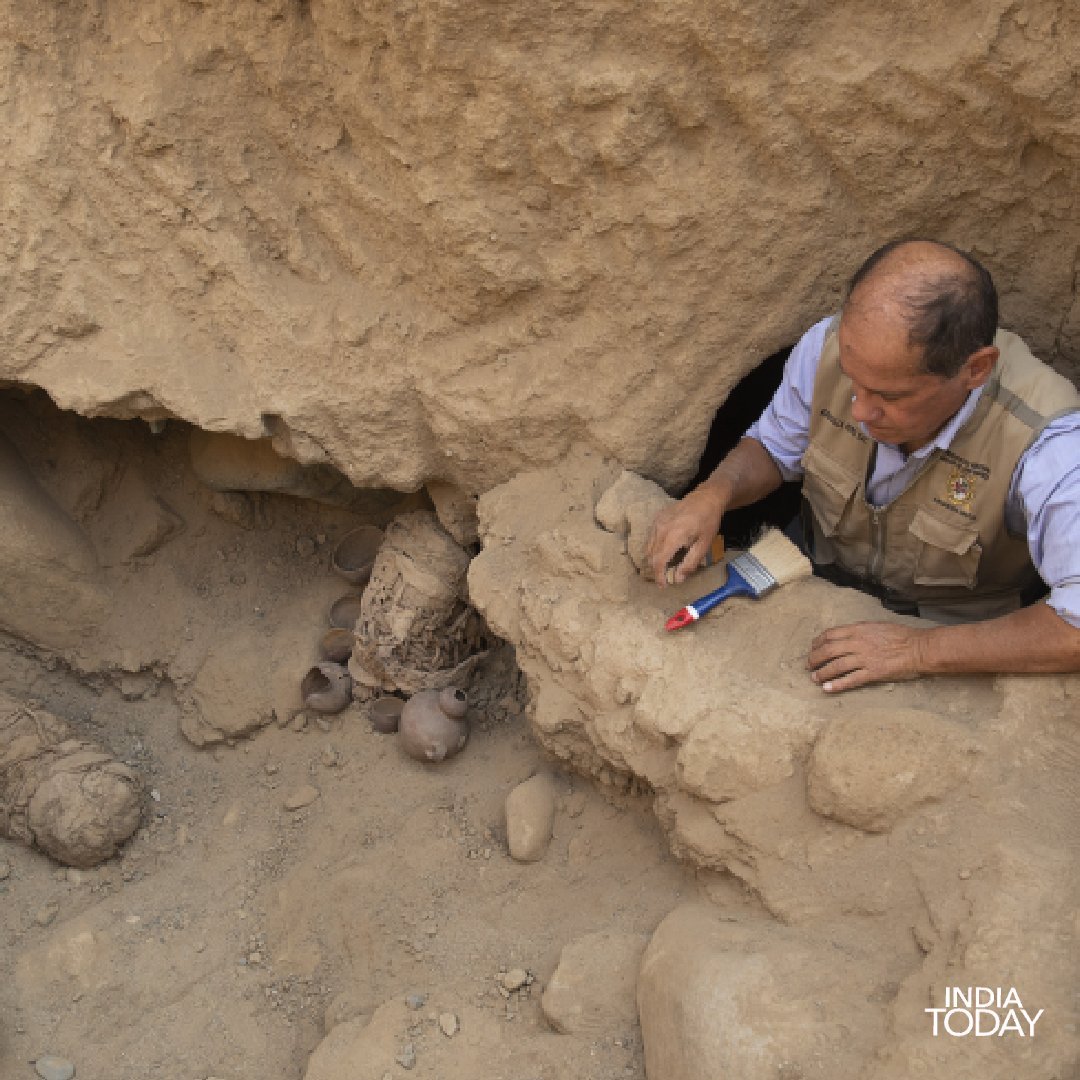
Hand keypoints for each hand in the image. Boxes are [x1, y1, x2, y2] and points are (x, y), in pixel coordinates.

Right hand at [646, 487, 723, 585]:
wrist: (706, 497)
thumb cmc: (708, 521)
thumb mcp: (704, 544)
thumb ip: (690, 563)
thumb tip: (678, 579)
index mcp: (673, 536)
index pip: (659, 561)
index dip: (659, 576)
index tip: (663, 586)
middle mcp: (661, 529)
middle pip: (651, 556)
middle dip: (656, 570)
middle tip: (666, 578)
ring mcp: (657, 522)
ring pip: (648, 547)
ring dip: (654, 559)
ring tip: (665, 566)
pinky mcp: (657, 518)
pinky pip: (650, 538)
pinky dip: (654, 548)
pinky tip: (665, 551)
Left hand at [806, 621, 926, 692]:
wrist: (918, 648)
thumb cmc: (900, 635)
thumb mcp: (876, 626)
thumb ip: (860, 631)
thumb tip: (846, 635)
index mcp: (858, 630)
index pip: (830, 634)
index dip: (818, 642)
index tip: (813, 648)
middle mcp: (858, 643)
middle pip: (828, 650)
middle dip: (815, 658)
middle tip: (809, 665)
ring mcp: (865, 659)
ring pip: (836, 666)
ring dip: (822, 673)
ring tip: (814, 678)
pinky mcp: (872, 673)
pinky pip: (850, 680)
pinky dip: (837, 685)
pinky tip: (827, 689)